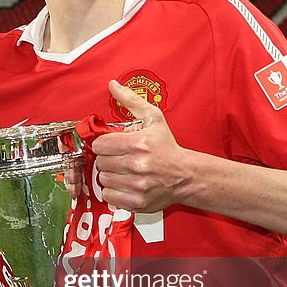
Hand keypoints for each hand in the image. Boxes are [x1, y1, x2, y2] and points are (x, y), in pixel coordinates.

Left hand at [91, 80, 191, 212]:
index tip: (111, 146)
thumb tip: (112, 84)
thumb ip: (131, 101)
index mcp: (138, 143)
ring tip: (122, 170)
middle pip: (101, 162)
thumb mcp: (153, 118)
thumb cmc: (166, 146)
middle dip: (107, 159)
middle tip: (118, 158)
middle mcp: (137, 165)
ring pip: (103, 179)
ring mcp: (137, 185)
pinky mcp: (137, 201)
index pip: (100, 145)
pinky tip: (124, 183)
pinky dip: (113, 191)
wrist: (185, 175)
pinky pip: (109, 196)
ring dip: (109, 175)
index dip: (104, 145)